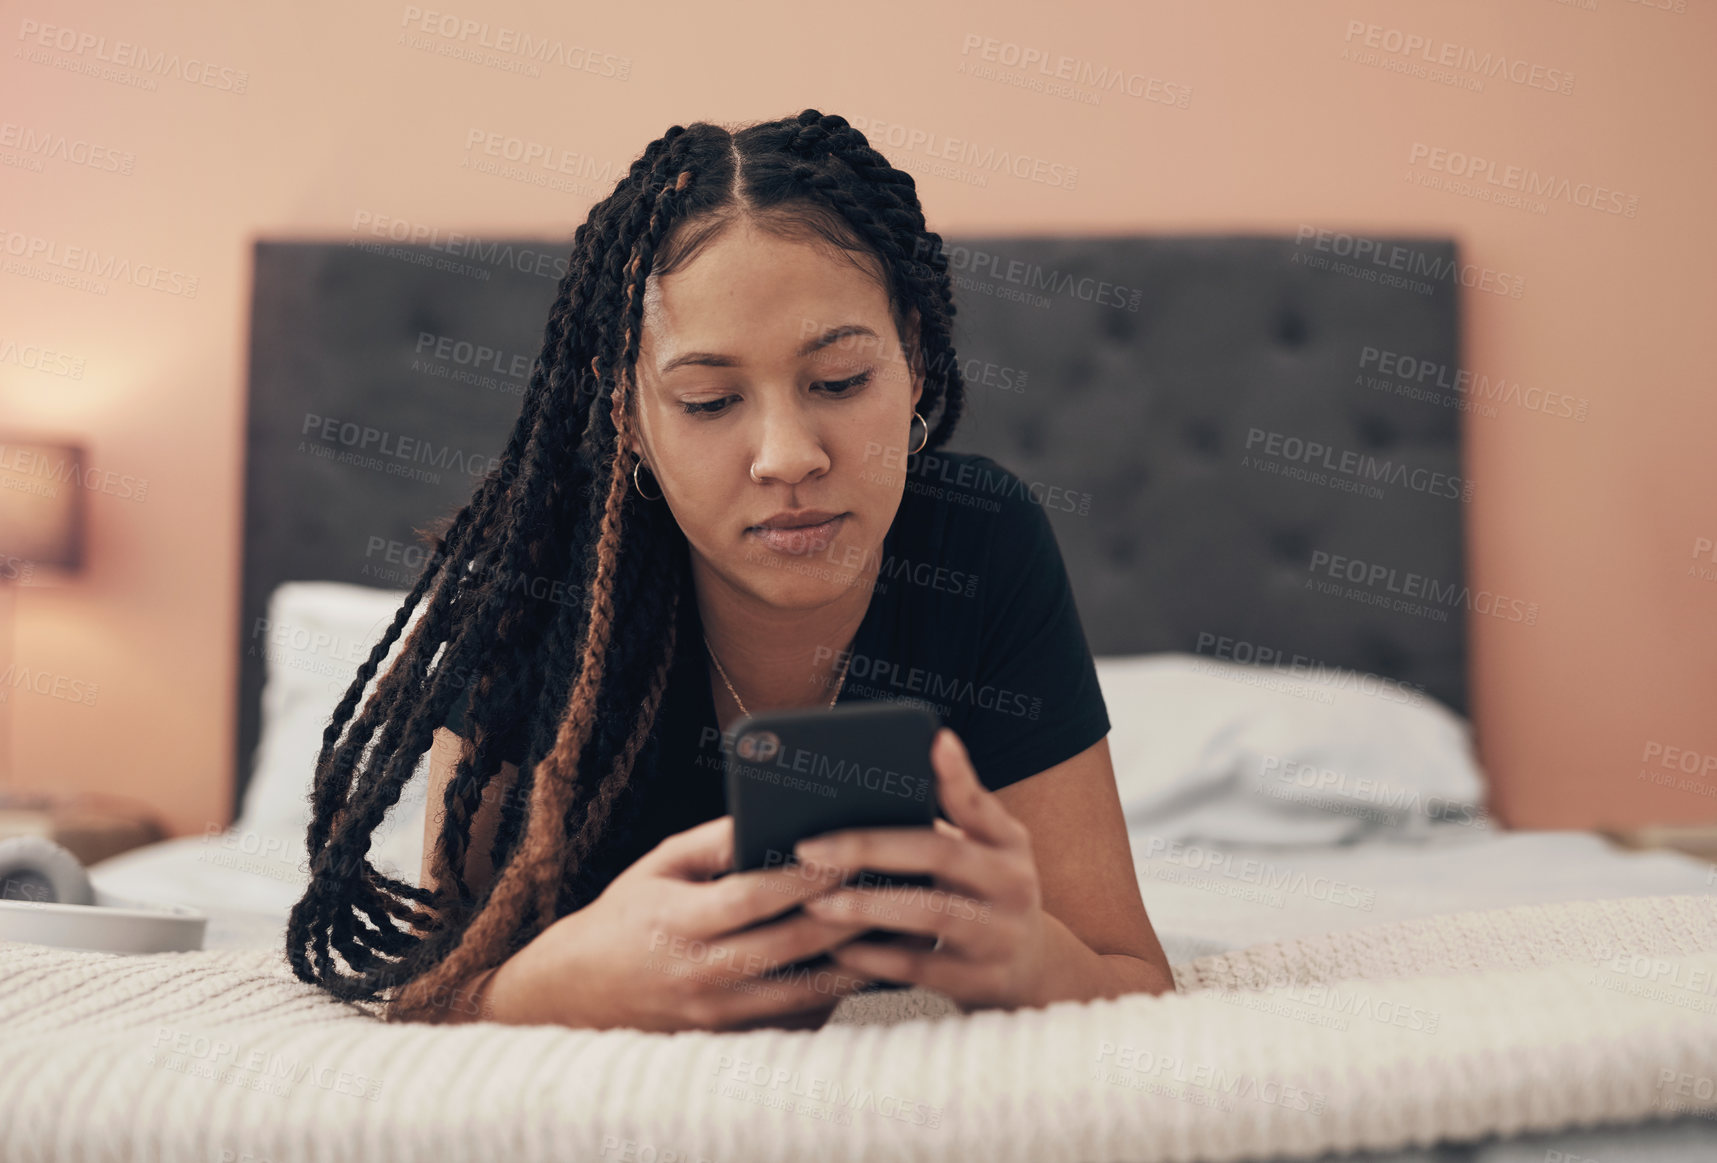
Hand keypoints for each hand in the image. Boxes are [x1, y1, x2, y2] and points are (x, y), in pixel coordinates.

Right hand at [486, 814, 883, 1031]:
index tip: (851, 848)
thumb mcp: (658, 865)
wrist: (580, 995)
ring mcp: (718, 1015)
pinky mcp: (732, 1039)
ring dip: (858, 959)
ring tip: (902, 924)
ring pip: (805, 990)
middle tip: (898, 882)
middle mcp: (700, 974)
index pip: (753, 896)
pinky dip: (837, 992)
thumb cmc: (627, 916)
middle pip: (791, 944)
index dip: (805, 875)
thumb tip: (773, 815)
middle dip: (850, 912)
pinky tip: (872, 964)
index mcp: (679, 922)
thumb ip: (715, 842)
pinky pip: (796, 1017)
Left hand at [793, 727, 1049, 1011]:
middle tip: (809, 848)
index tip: (934, 740)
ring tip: (816, 902)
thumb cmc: (982, 897)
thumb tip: (870, 780)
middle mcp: (1013, 882)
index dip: (957, 774)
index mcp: (1007, 842)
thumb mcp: (981, 852)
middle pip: (940, 854)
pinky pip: (921, 967)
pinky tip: (838, 948)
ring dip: (867, 906)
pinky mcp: (982, 980)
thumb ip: (944, 820)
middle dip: (870, 848)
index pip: (979, 802)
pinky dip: (875, 957)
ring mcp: (1000, 934)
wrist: (1031, 972)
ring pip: (930, 913)